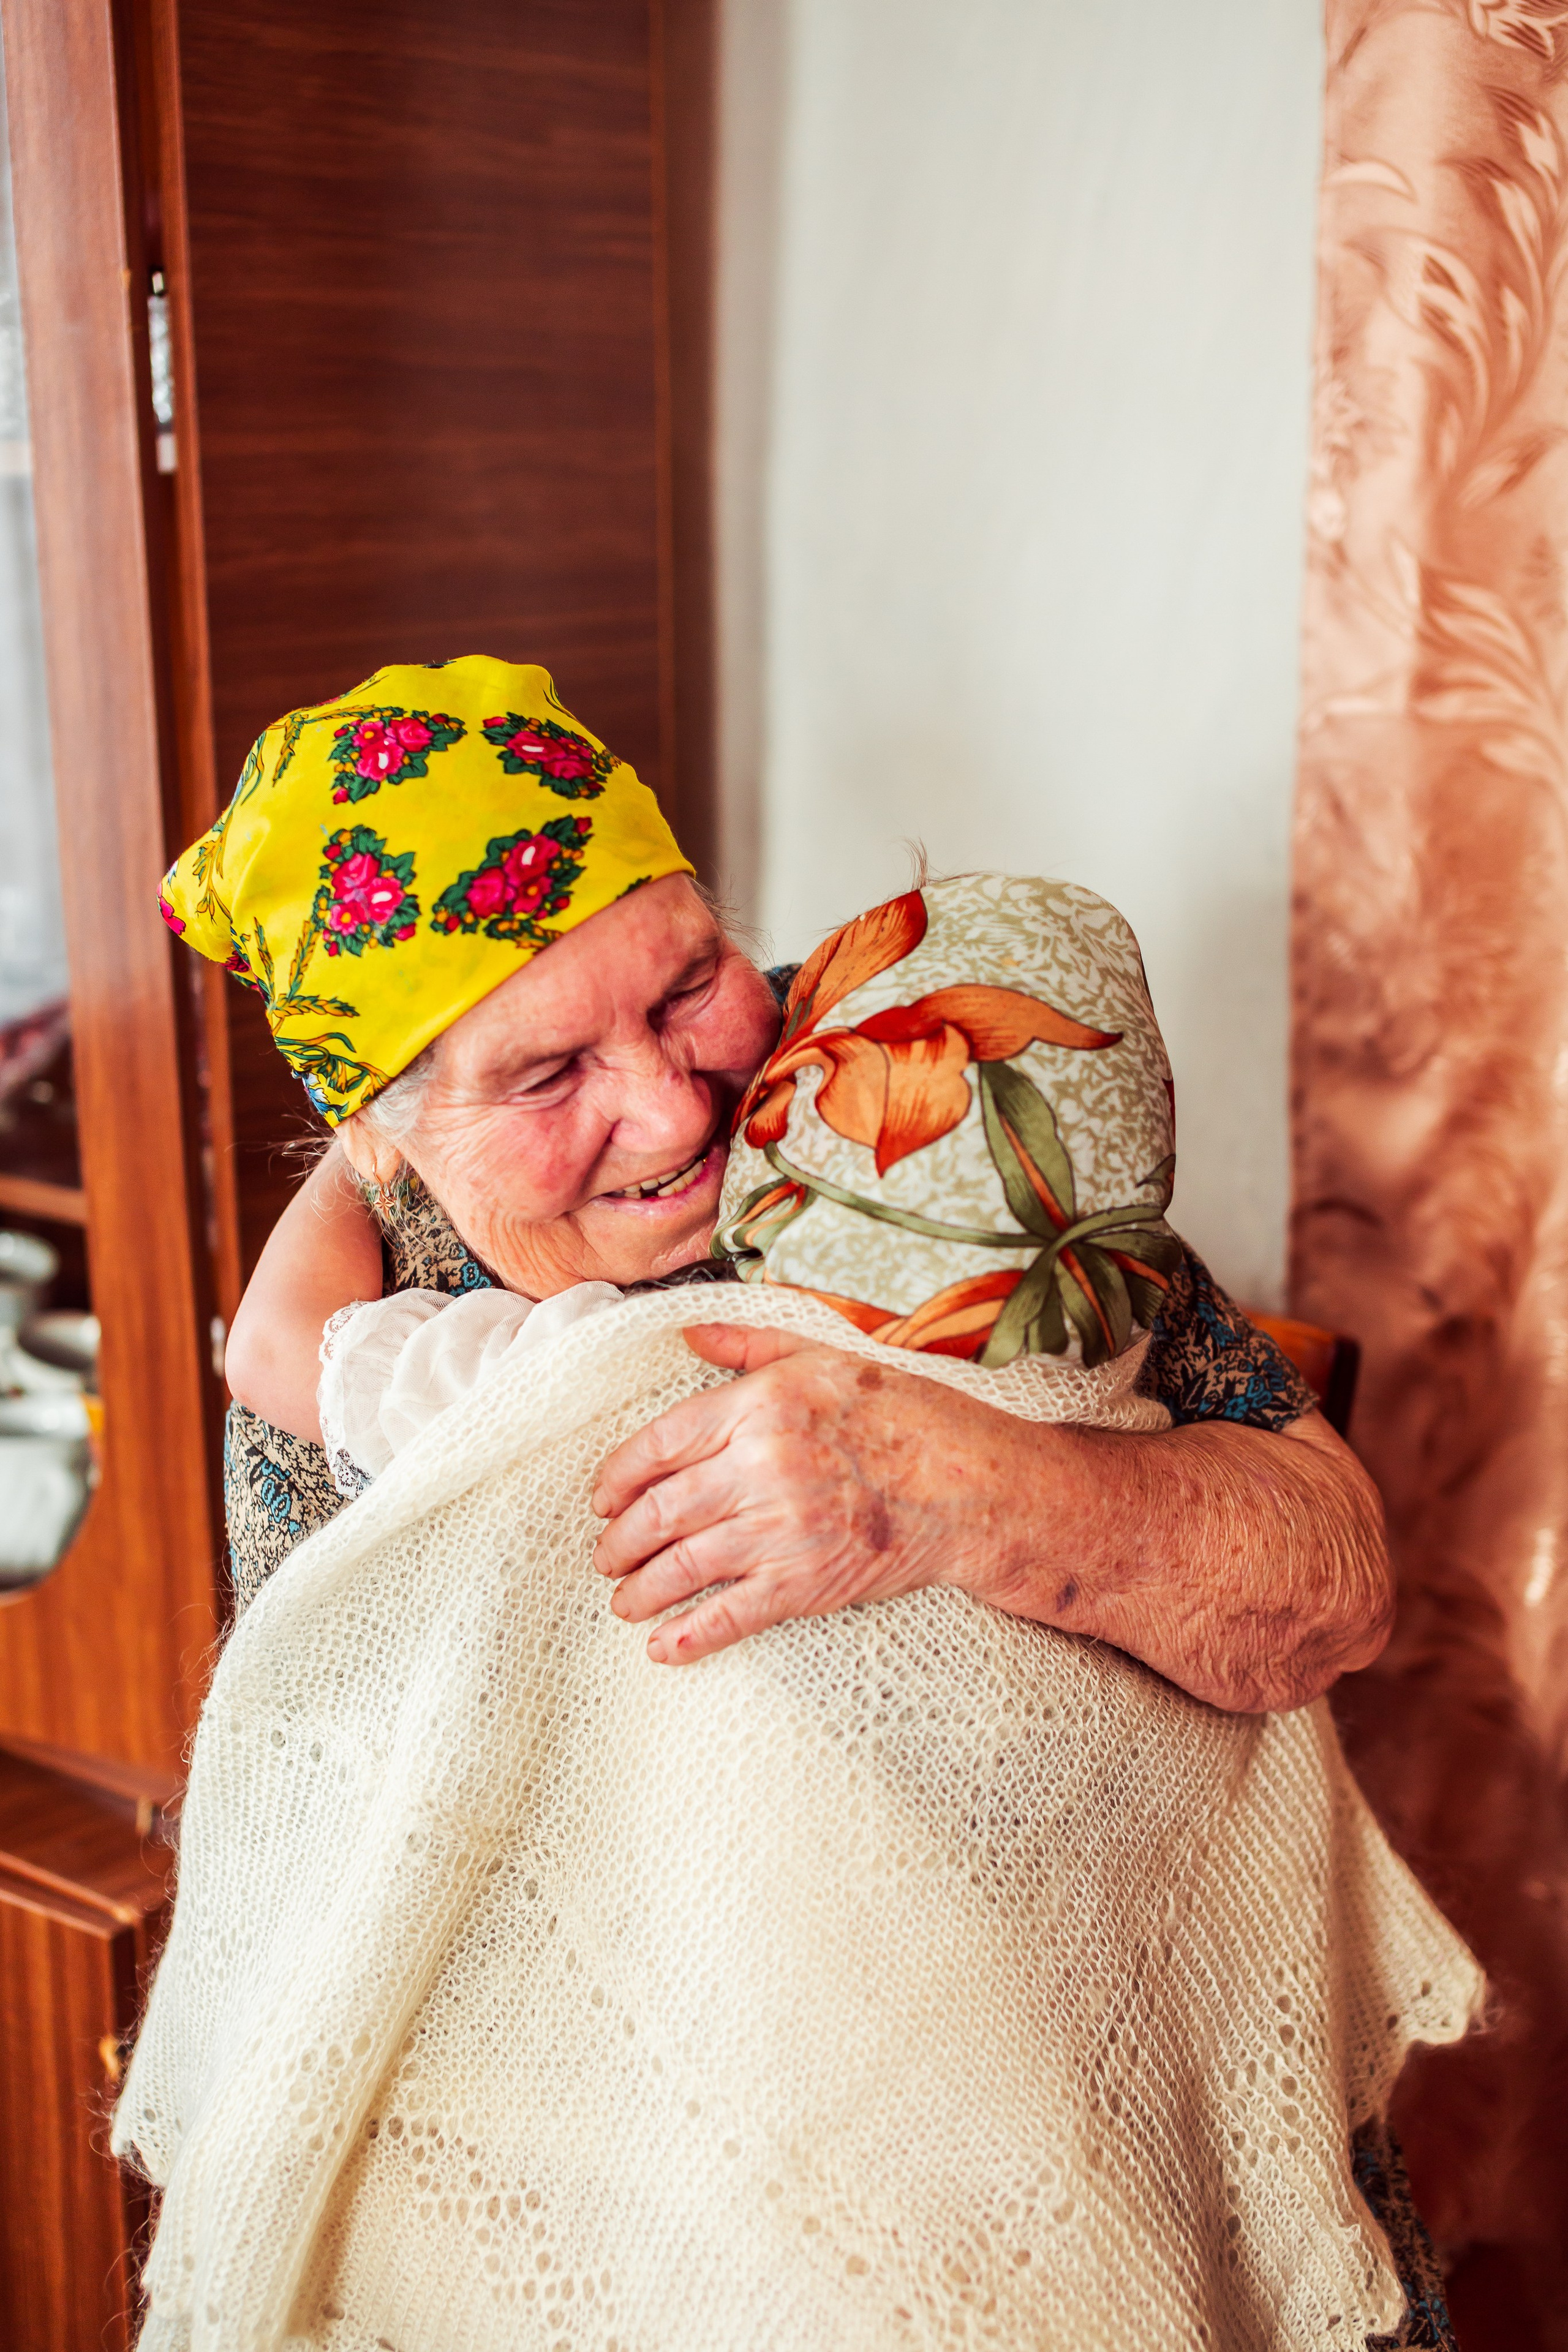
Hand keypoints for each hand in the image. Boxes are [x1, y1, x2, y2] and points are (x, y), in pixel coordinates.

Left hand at [589, 1322, 1040, 1664]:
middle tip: (603, 1555)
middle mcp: (761, 1467)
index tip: (601, 1497)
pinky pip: (729, 1616)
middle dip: (617, 1542)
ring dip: (639, 1590)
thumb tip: (685, 1337)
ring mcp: (780, 1530)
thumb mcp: (821, 1356)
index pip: (658, 1444)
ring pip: (682, 1566)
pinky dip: (687, 1637)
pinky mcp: (804, 1584)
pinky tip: (661, 1648)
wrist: (970, 1483)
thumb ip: (748, 1346)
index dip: (616, 1476)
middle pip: (659, 1511)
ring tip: (621, 1600)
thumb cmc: (900, 1413)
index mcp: (760, 1407)